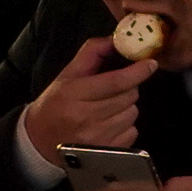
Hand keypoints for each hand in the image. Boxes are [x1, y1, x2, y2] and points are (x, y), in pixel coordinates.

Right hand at [20, 36, 155, 166]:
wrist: (41, 141)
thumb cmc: (56, 104)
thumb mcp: (67, 75)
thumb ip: (92, 54)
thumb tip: (115, 39)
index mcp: (73, 94)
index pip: (115, 82)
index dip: (137, 72)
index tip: (150, 64)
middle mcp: (86, 117)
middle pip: (129, 96)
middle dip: (128, 89)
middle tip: (112, 91)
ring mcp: (98, 137)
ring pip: (132, 113)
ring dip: (126, 108)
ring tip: (106, 109)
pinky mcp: (108, 151)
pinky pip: (132, 131)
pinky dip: (125, 126)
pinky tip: (107, 125)